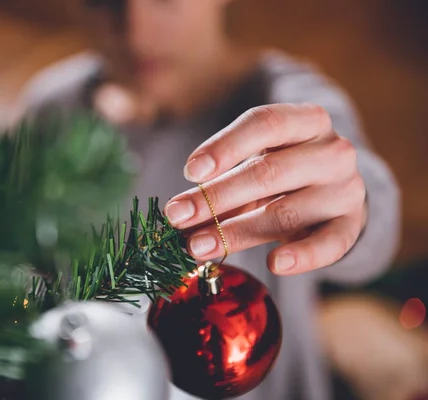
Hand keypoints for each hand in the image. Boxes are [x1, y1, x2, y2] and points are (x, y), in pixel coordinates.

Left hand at [164, 103, 366, 274]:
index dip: (225, 147)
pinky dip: (302, 256)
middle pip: (268, 172)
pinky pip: (330, 244)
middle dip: (216, 197)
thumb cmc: (283, 172)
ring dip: (236, 232)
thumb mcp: (256, 162)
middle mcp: (332, 151)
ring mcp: (345, 189)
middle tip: (178, 216)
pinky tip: (274, 264)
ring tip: (199, 247)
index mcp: (306, 121)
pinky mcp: (351, 225)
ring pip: (286, 212)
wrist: (333, 190)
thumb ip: (223, 180)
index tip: (190, 172)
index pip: (264, 124)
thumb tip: (179, 213)